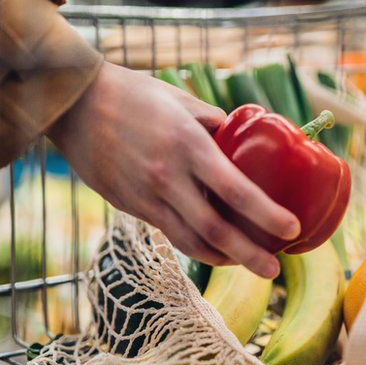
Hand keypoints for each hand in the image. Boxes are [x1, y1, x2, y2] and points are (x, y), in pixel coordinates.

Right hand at [46, 62, 298, 278]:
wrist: (74, 104)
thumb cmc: (134, 93)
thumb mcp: (182, 99)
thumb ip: (213, 123)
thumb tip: (241, 141)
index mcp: (188, 145)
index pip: (236, 190)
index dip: (266, 214)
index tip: (291, 228)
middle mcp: (168, 177)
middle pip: (215, 230)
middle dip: (249, 255)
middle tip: (274, 270)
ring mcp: (146, 196)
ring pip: (190, 242)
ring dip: (223, 258)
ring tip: (248, 263)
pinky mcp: (130, 206)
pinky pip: (169, 233)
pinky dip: (195, 245)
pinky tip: (213, 248)